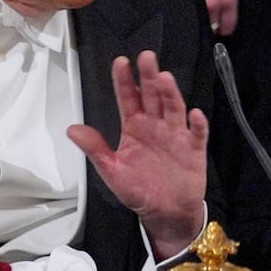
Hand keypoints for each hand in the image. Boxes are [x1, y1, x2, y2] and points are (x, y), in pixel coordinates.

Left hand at [67, 50, 207, 259]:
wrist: (165, 213)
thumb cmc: (139, 190)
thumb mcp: (112, 171)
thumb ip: (95, 149)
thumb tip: (72, 130)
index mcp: (135, 127)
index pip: (129, 98)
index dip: (125, 81)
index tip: (120, 63)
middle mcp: (156, 125)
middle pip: (153, 96)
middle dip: (149, 77)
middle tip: (146, 58)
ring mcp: (176, 135)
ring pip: (174, 109)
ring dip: (171, 94)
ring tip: (165, 79)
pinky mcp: (194, 149)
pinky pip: (197, 134)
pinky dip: (197, 124)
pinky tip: (194, 114)